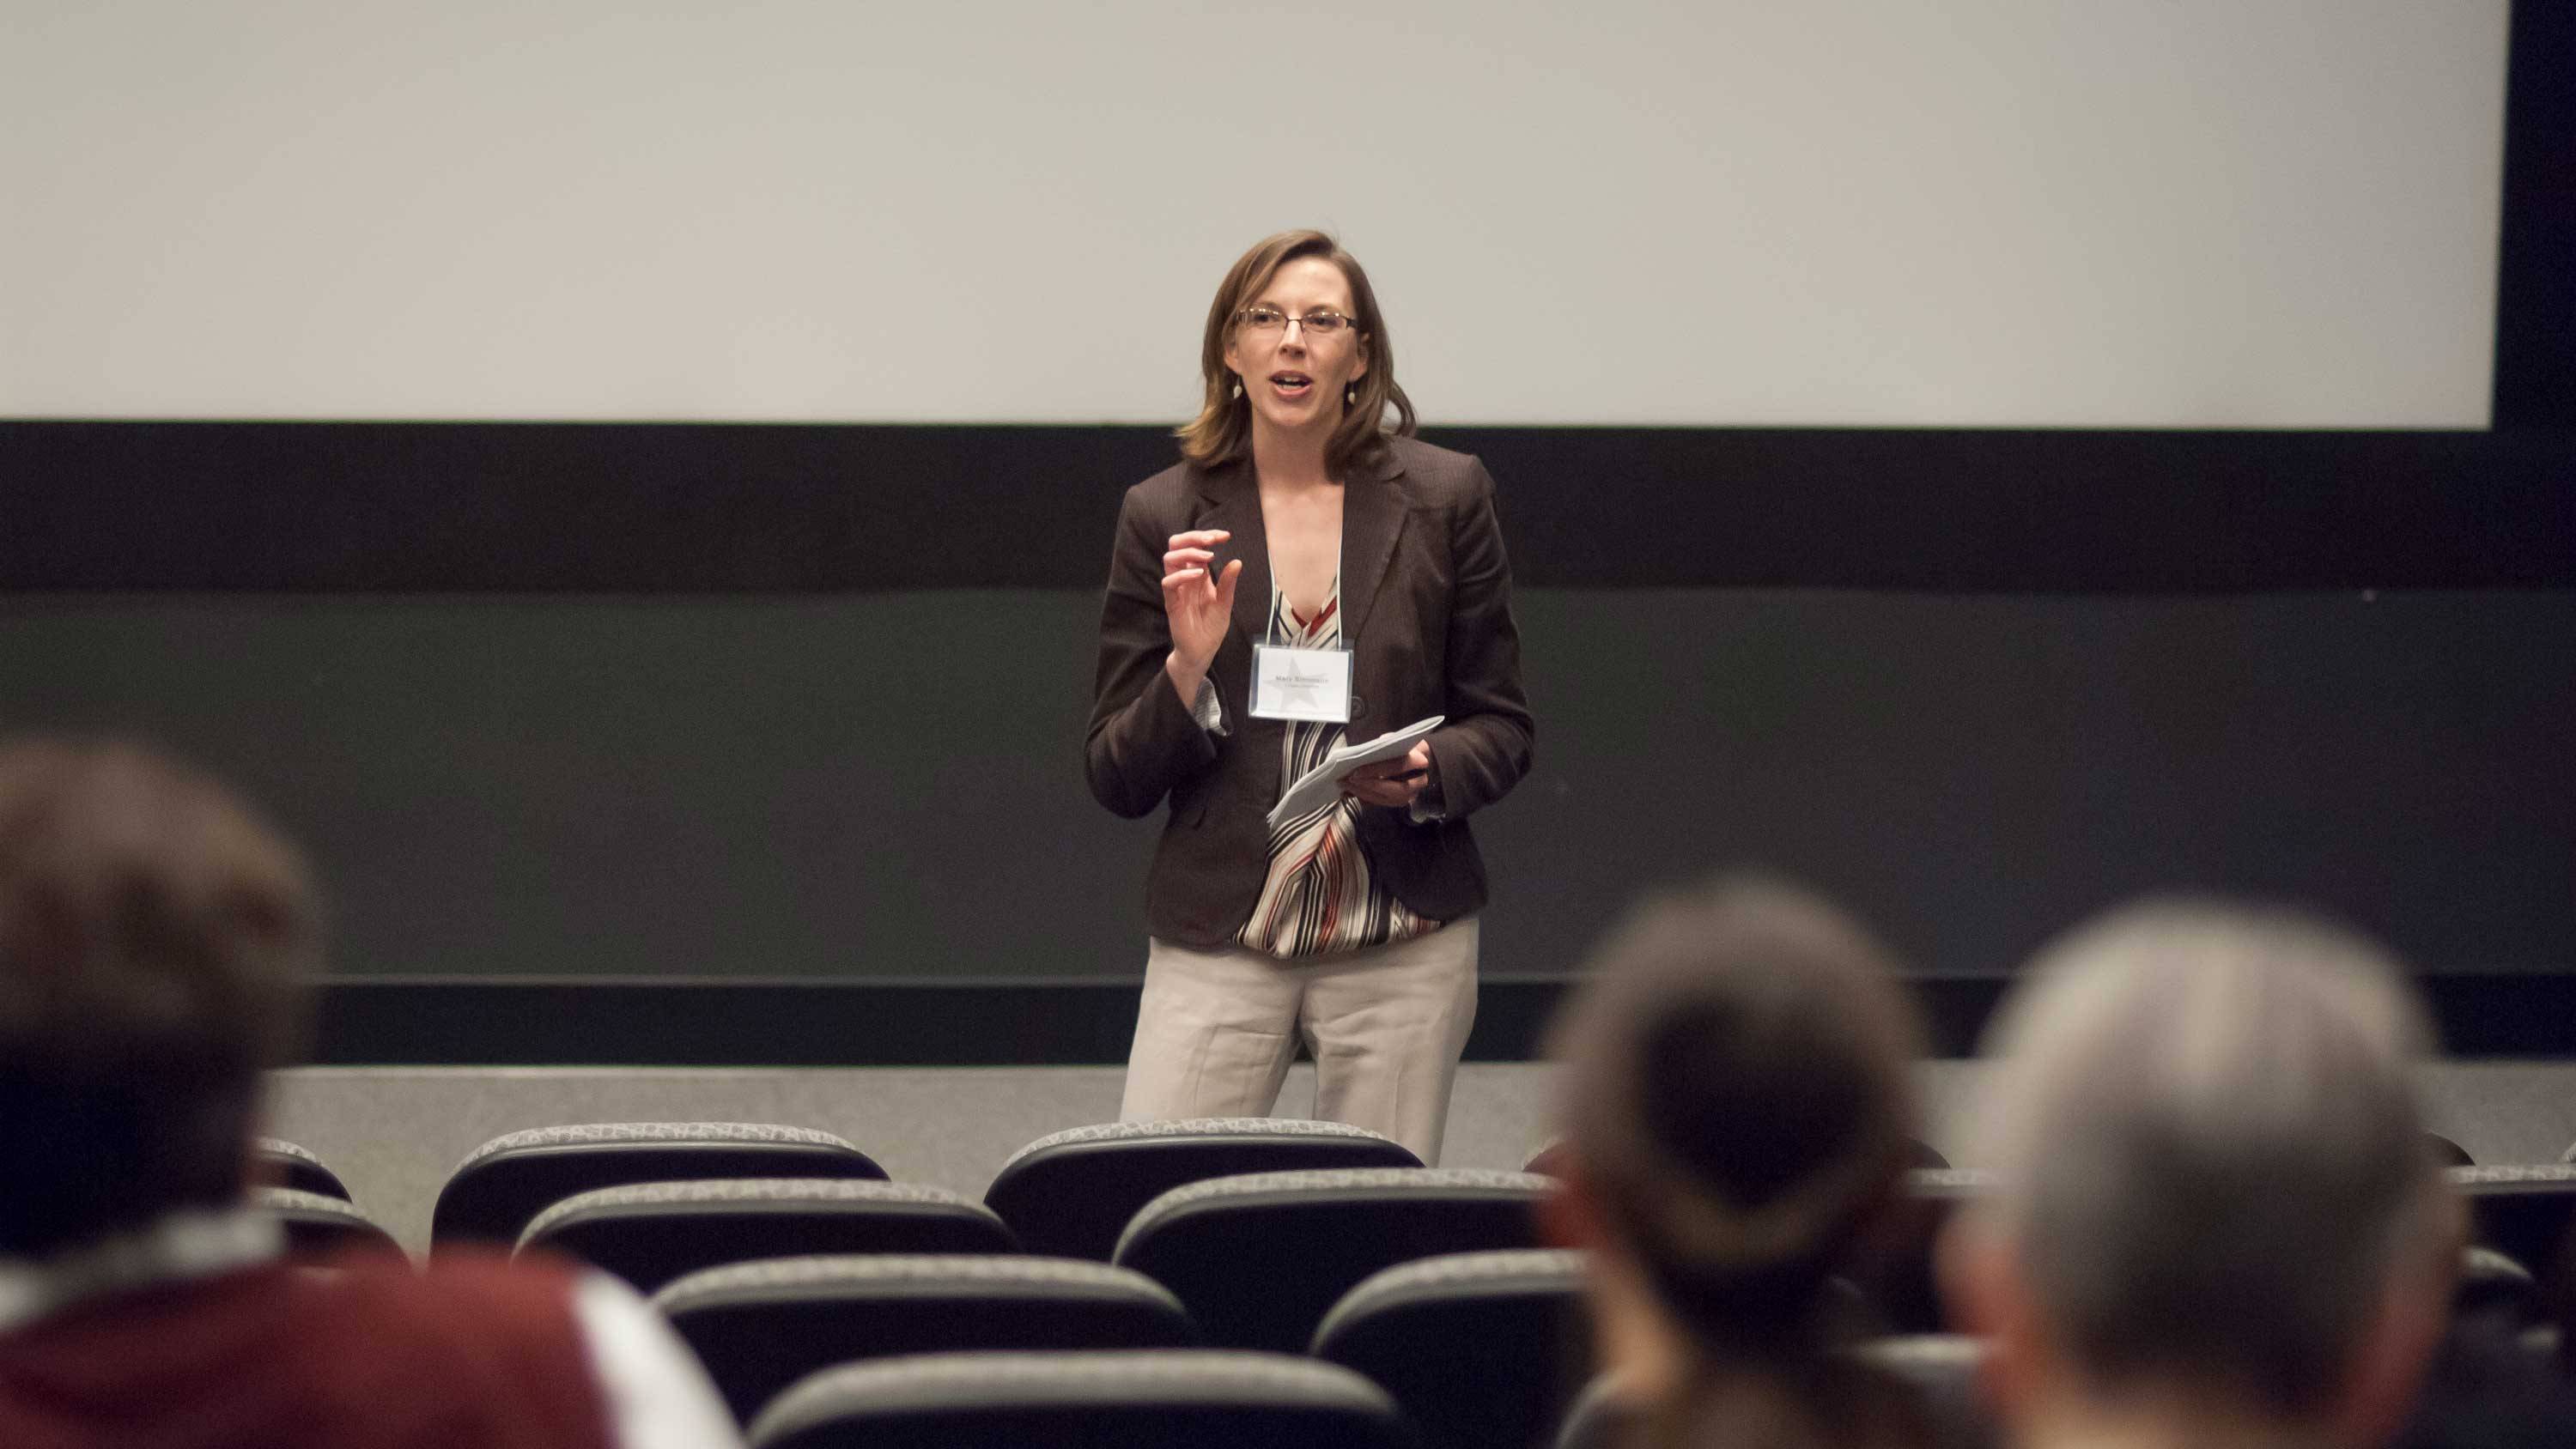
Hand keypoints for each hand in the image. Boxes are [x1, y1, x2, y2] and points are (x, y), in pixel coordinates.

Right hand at [1161, 529, 1240, 676]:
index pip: (1196, 546)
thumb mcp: (1225, 603)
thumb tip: (1237, 561)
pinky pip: (1169, 583)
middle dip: (1193, 537)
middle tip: (1211, 540)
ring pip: (1170, 559)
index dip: (1207, 537)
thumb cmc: (1211, 627)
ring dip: (1189, 552)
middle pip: (1177, 546)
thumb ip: (1228, 583)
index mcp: (1198, 574)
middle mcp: (1185, 578)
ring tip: (1208, 557)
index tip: (1225, 536)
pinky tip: (1199, 575)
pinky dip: (1182, 575)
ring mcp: (1177, 589)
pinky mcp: (1172, 603)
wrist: (1202, 651)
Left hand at [1341, 741, 1432, 808]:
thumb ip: (1384, 744)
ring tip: (1345, 786)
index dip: (1377, 770)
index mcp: (1420, 760)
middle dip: (1370, 785)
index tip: (1356, 771)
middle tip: (1349, 780)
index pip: (1399, 766)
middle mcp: (1419, 781)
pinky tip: (1349, 793)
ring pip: (1389, 799)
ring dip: (1365, 793)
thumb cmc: (1404, 747)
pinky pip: (1382, 804)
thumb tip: (1365, 753)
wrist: (1417, 760)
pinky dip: (1365, 799)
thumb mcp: (1396, 739)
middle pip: (1396, 788)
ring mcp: (1411, 795)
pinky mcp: (1401, 801)